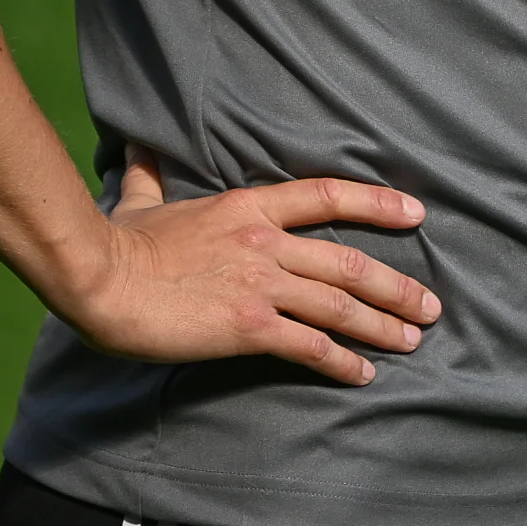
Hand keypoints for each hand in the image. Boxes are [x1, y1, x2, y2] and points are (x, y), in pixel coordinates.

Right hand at [65, 155, 442, 385]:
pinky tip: (364, 374)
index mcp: (248, 207)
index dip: (379, 204)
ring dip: (382, 324)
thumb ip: (148, 179)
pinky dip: (342, 360)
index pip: (328, 196)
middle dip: (396, 286)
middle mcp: (266, 242)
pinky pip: (309, 345)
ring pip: (340, 304)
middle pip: (349, 261)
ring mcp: (260, 283)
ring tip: (412, 340)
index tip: (418, 214)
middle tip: (430, 306)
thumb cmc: (114, 243)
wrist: (96, 277)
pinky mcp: (248, 325)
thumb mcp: (139, 202)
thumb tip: (136, 151)